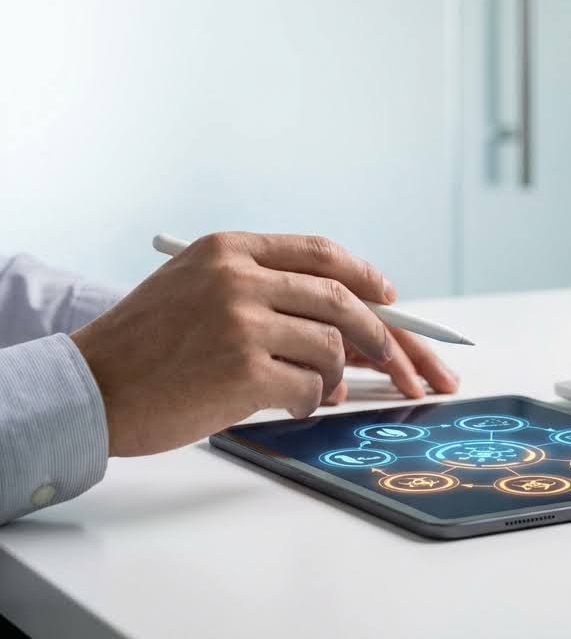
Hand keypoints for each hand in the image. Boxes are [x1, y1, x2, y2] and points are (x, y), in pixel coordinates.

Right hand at [71, 232, 453, 456]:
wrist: (89, 387)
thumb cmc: (147, 345)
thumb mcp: (197, 288)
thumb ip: (264, 289)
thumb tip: (345, 318)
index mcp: (230, 250)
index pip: (319, 252)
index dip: (363, 275)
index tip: (389, 296)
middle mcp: (239, 278)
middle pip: (339, 299)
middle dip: (379, 333)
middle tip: (397, 359)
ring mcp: (242, 322)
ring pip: (330, 346)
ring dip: (338, 375)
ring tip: (322, 390)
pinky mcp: (243, 370)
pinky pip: (309, 386)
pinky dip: (312, 400)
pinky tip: (296, 405)